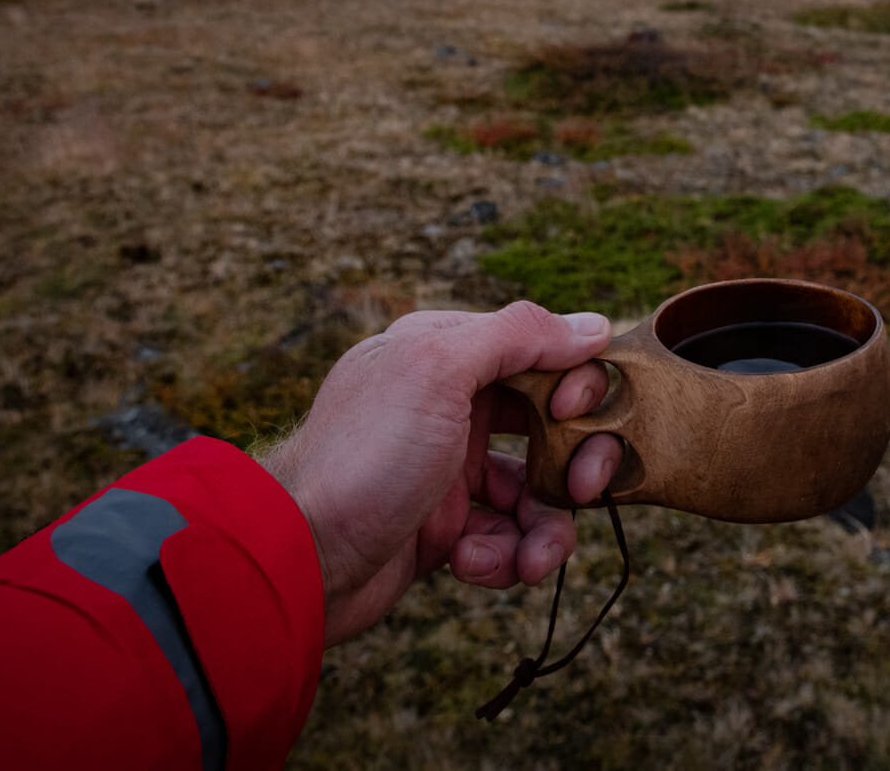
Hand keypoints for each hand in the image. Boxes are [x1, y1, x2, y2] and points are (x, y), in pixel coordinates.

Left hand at [258, 301, 628, 645]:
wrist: (296, 559)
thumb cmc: (361, 456)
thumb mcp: (437, 370)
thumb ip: (519, 336)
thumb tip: (594, 324)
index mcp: (447, 353)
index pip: (542, 352)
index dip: (575, 382)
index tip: (572, 414)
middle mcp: (452, 406)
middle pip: (552, 424)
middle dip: (577, 462)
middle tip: (583, 491)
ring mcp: (449, 469)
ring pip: (536, 491)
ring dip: (545, 528)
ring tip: (530, 559)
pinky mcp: (445, 529)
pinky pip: (507, 538)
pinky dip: (504, 556)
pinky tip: (470, 564)